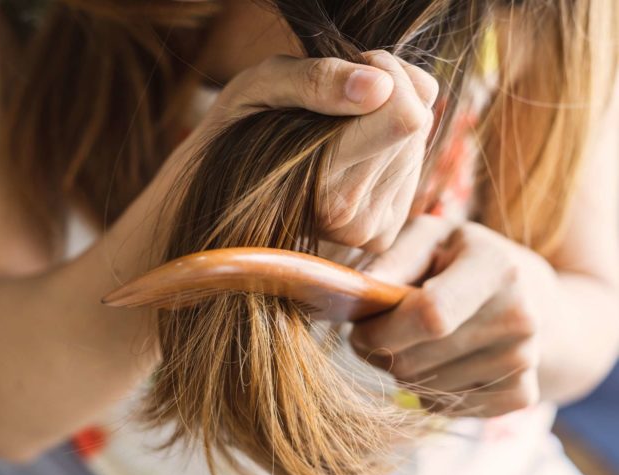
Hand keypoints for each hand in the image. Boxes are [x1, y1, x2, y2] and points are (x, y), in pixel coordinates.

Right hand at [174, 51, 436, 253]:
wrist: (221, 196)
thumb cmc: (238, 131)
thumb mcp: (261, 85)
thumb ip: (316, 79)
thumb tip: (379, 87)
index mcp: (318, 178)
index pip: (404, 116)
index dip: (382, 77)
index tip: (346, 75)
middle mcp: (346, 215)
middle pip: (415, 124)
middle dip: (384, 98)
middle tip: (335, 104)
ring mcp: (364, 231)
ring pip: (416, 145)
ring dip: (384, 123)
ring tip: (335, 132)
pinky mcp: (378, 235)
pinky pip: (412, 172)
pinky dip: (388, 153)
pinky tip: (349, 155)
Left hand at [350, 216, 560, 416]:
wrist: (529, 295)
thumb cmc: (460, 259)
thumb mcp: (430, 239)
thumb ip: (394, 259)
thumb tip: (361, 290)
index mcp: (495, 268)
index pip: (430, 314)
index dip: (381, 329)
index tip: (359, 327)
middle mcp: (519, 316)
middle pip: (418, 360)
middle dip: (380, 353)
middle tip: (375, 334)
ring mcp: (524, 360)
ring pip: (425, 389)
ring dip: (402, 372)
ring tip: (411, 342)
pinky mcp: (521, 394)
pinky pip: (446, 409)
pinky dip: (427, 393)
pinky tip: (438, 362)